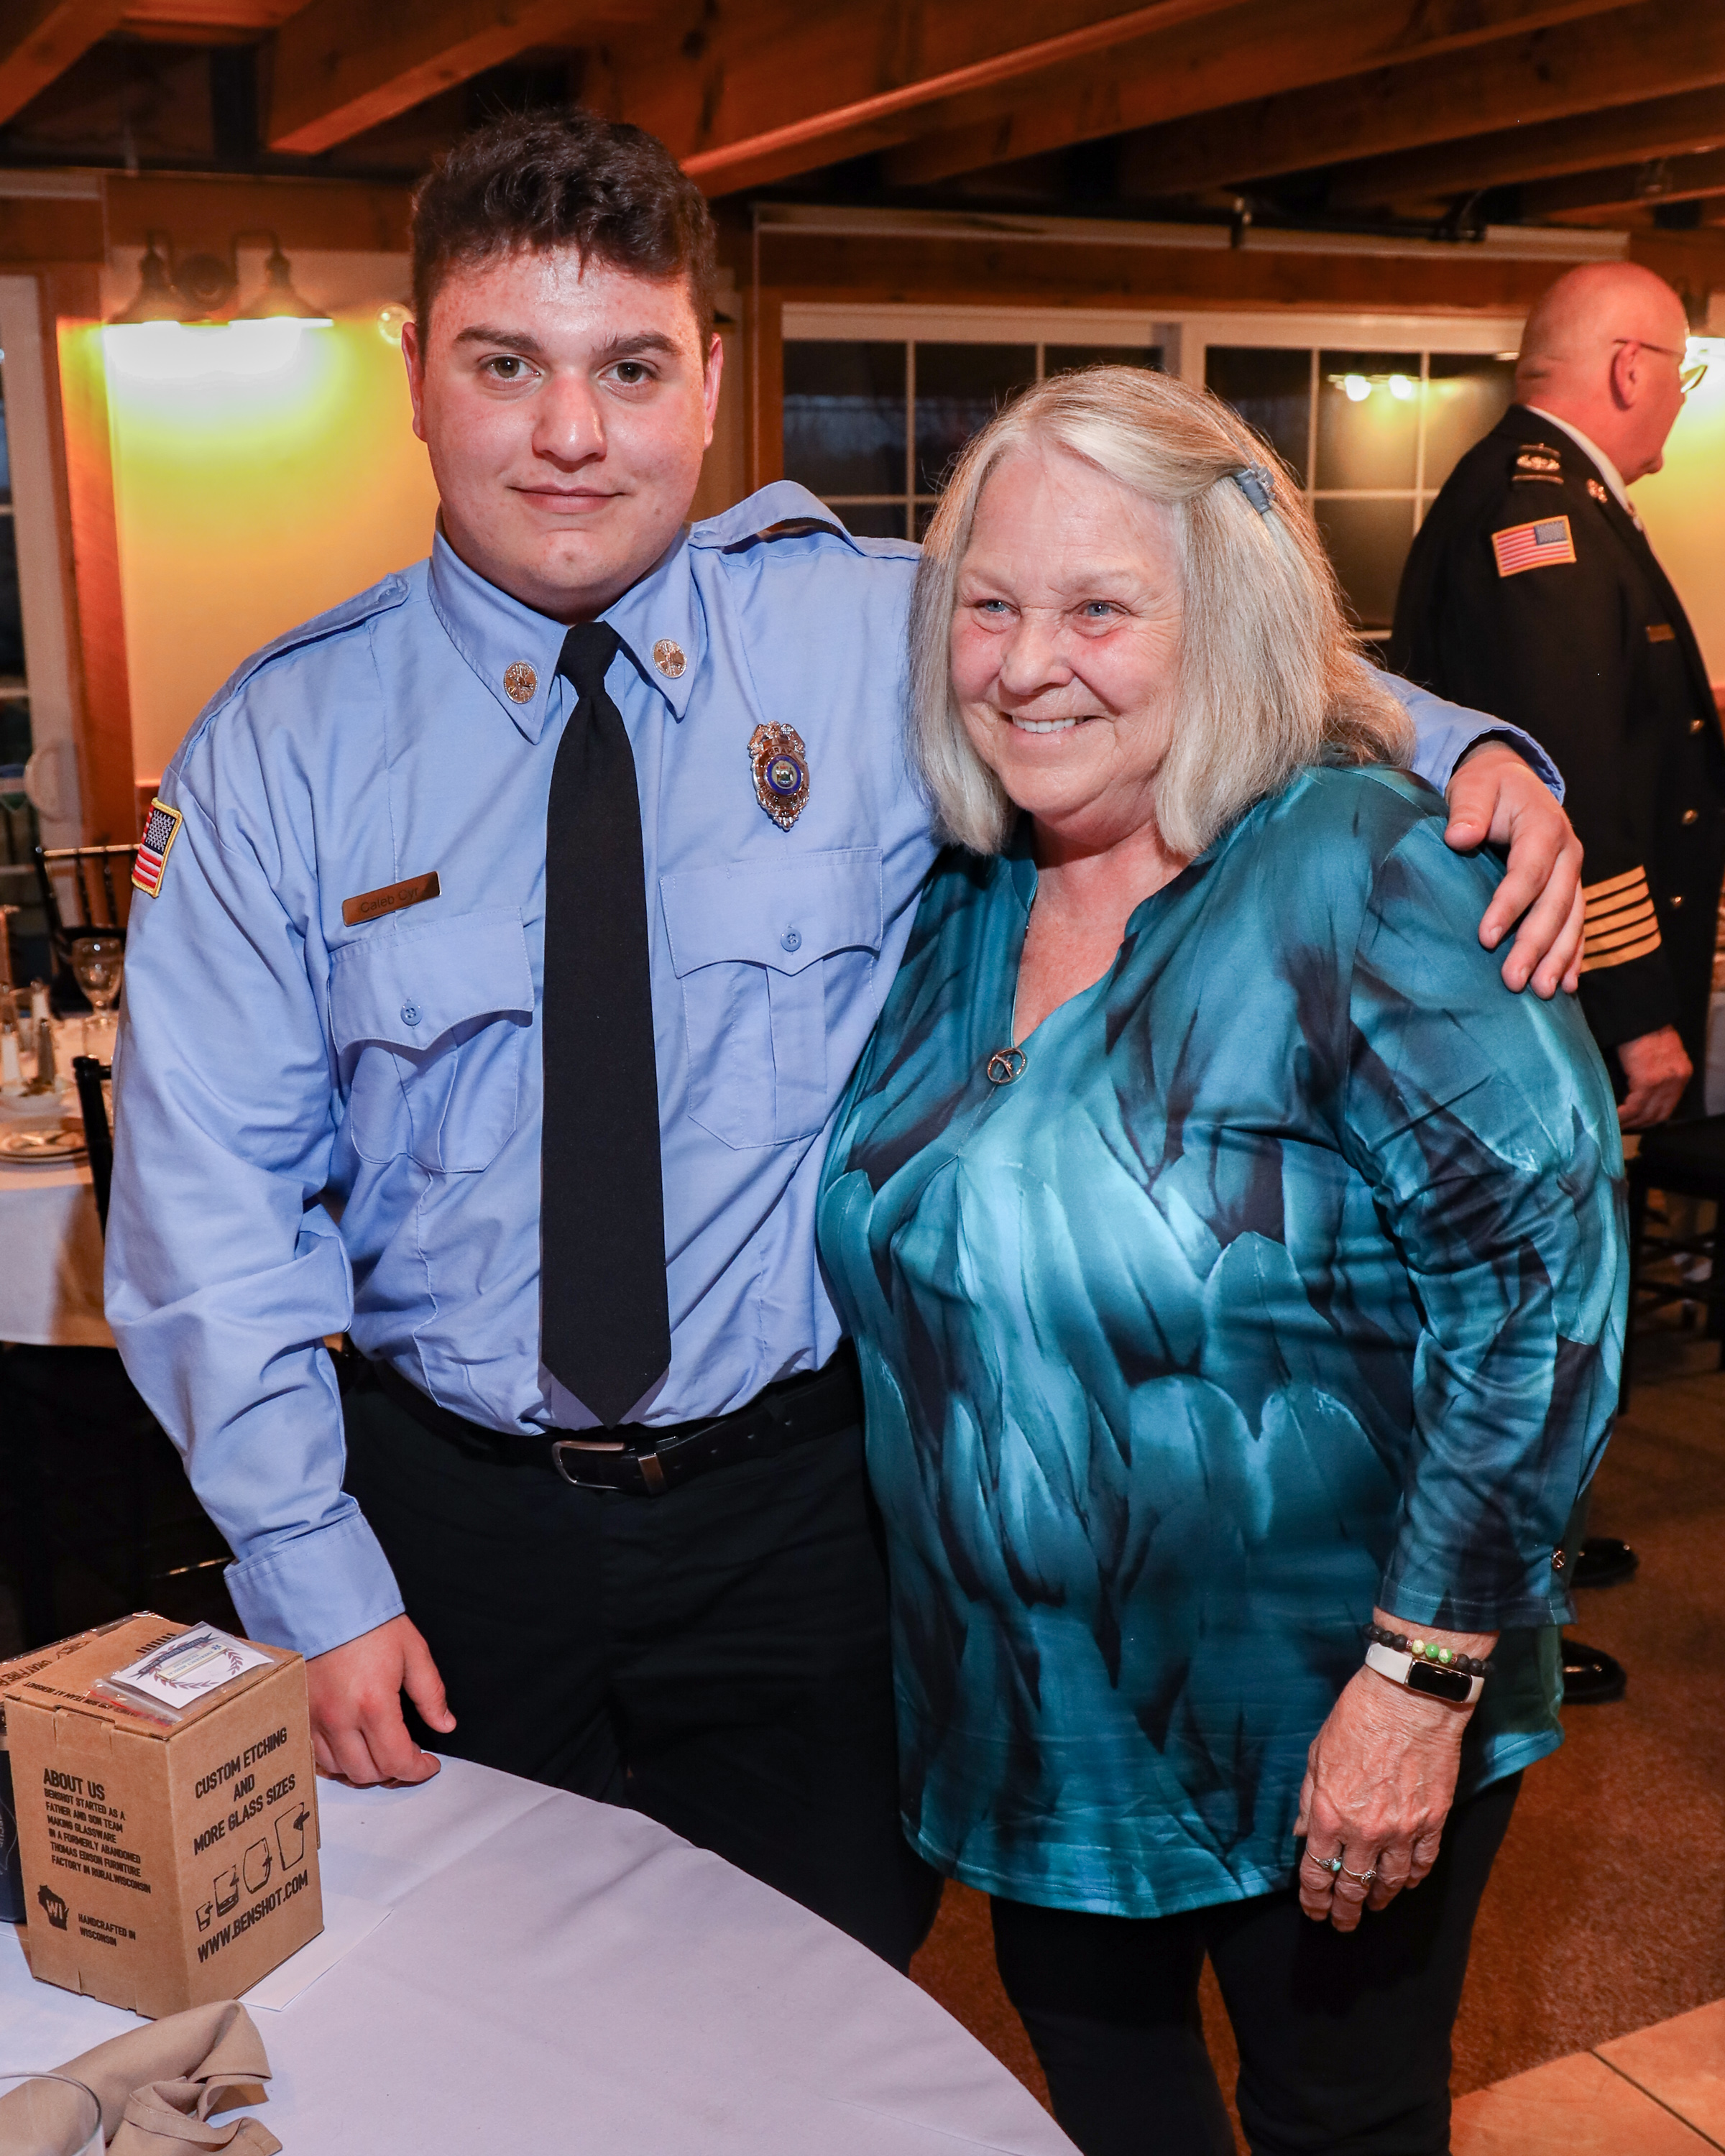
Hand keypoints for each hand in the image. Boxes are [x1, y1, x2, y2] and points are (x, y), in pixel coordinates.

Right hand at [306, 1614, 455, 1785]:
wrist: (323, 1599)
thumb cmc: (367, 1621)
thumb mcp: (412, 1651)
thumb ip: (431, 1693)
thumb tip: (444, 1724)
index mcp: (373, 1704)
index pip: (397, 1761)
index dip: (418, 1770)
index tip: (429, 1763)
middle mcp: (340, 1718)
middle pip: (367, 1773)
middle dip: (393, 1771)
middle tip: (408, 1756)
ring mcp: (314, 1718)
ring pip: (339, 1769)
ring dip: (365, 1769)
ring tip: (381, 1751)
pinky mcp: (298, 1713)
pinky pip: (315, 1755)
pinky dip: (337, 1760)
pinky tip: (352, 1746)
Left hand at [1294, 1610, 1493, 1931]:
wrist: (1409, 1700)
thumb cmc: (1356, 1718)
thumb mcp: (1317, 1756)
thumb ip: (1310, 1801)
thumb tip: (1302, 1834)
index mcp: (1330, 1814)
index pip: (1317, 1872)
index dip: (1314, 1899)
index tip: (1314, 1911)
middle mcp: (1366, 1832)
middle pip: (1353, 1887)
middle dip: (1345, 1911)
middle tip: (1343, 1924)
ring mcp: (1403, 1830)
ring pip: (1391, 1882)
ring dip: (1380, 1899)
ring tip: (1373, 1906)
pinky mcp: (1433, 1821)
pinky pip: (1424, 1862)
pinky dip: (1415, 1878)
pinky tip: (1408, 1883)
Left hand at [1443, 741, 1584, 997]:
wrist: (1512, 781)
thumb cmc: (1487, 787)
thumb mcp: (1474, 786)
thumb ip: (1468, 809)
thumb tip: (1459, 836)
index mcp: (1545, 827)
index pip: (1528, 873)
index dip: (1509, 906)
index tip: (1485, 938)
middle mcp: (1568, 853)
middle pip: (1555, 905)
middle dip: (1536, 945)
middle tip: (1514, 981)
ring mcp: (1573, 873)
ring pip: (1572, 920)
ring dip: (1558, 958)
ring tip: (1541, 992)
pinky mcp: (1570, 889)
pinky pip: (1577, 925)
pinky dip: (1573, 955)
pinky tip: (1566, 985)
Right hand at [1617, 1024, 1691, 1129]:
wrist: (1641, 1015)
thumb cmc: (1645, 1030)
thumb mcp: (1660, 1053)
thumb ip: (1656, 1071)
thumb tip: (1640, 1088)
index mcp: (1681, 1073)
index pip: (1668, 1106)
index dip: (1651, 1118)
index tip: (1636, 1122)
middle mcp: (1676, 1080)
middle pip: (1659, 1114)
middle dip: (1640, 1124)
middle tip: (1623, 1128)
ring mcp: (1663, 1082)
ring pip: (1646, 1113)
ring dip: (1630, 1122)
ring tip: (1615, 1124)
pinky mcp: (1648, 1081)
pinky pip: (1635, 1106)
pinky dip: (1623, 1114)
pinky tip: (1613, 1116)